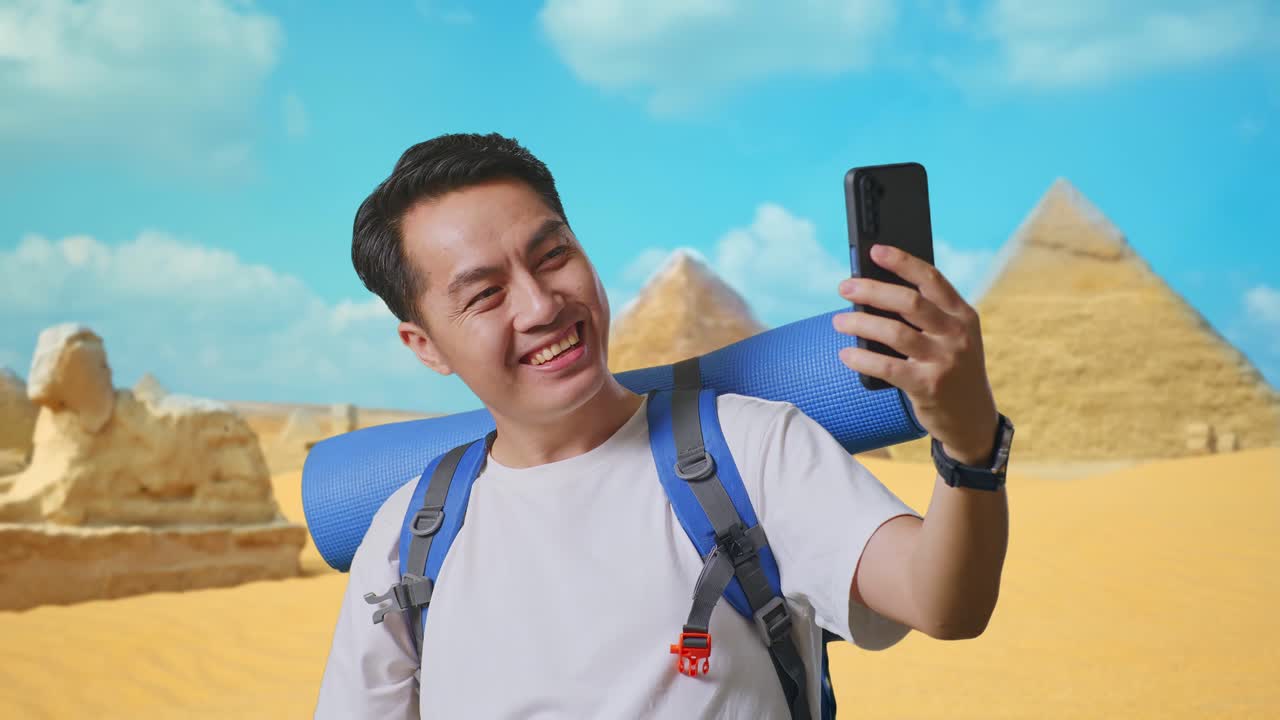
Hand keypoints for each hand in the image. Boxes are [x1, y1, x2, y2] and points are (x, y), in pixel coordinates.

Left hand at [833, 244, 998, 464]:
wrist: (972, 418)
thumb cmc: (951, 369)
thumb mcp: (951, 338)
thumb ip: (926, 316)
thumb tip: (875, 291)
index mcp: (962, 315)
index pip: (931, 279)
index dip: (902, 262)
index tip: (875, 251)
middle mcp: (956, 334)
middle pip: (909, 302)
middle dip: (872, 290)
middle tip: (845, 287)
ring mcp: (943, 360)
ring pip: (894, 332)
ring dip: (860, 323)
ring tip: (839, 321)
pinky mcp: (927, 386)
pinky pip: (887, 367)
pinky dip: (862, 358)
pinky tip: (846, 354)